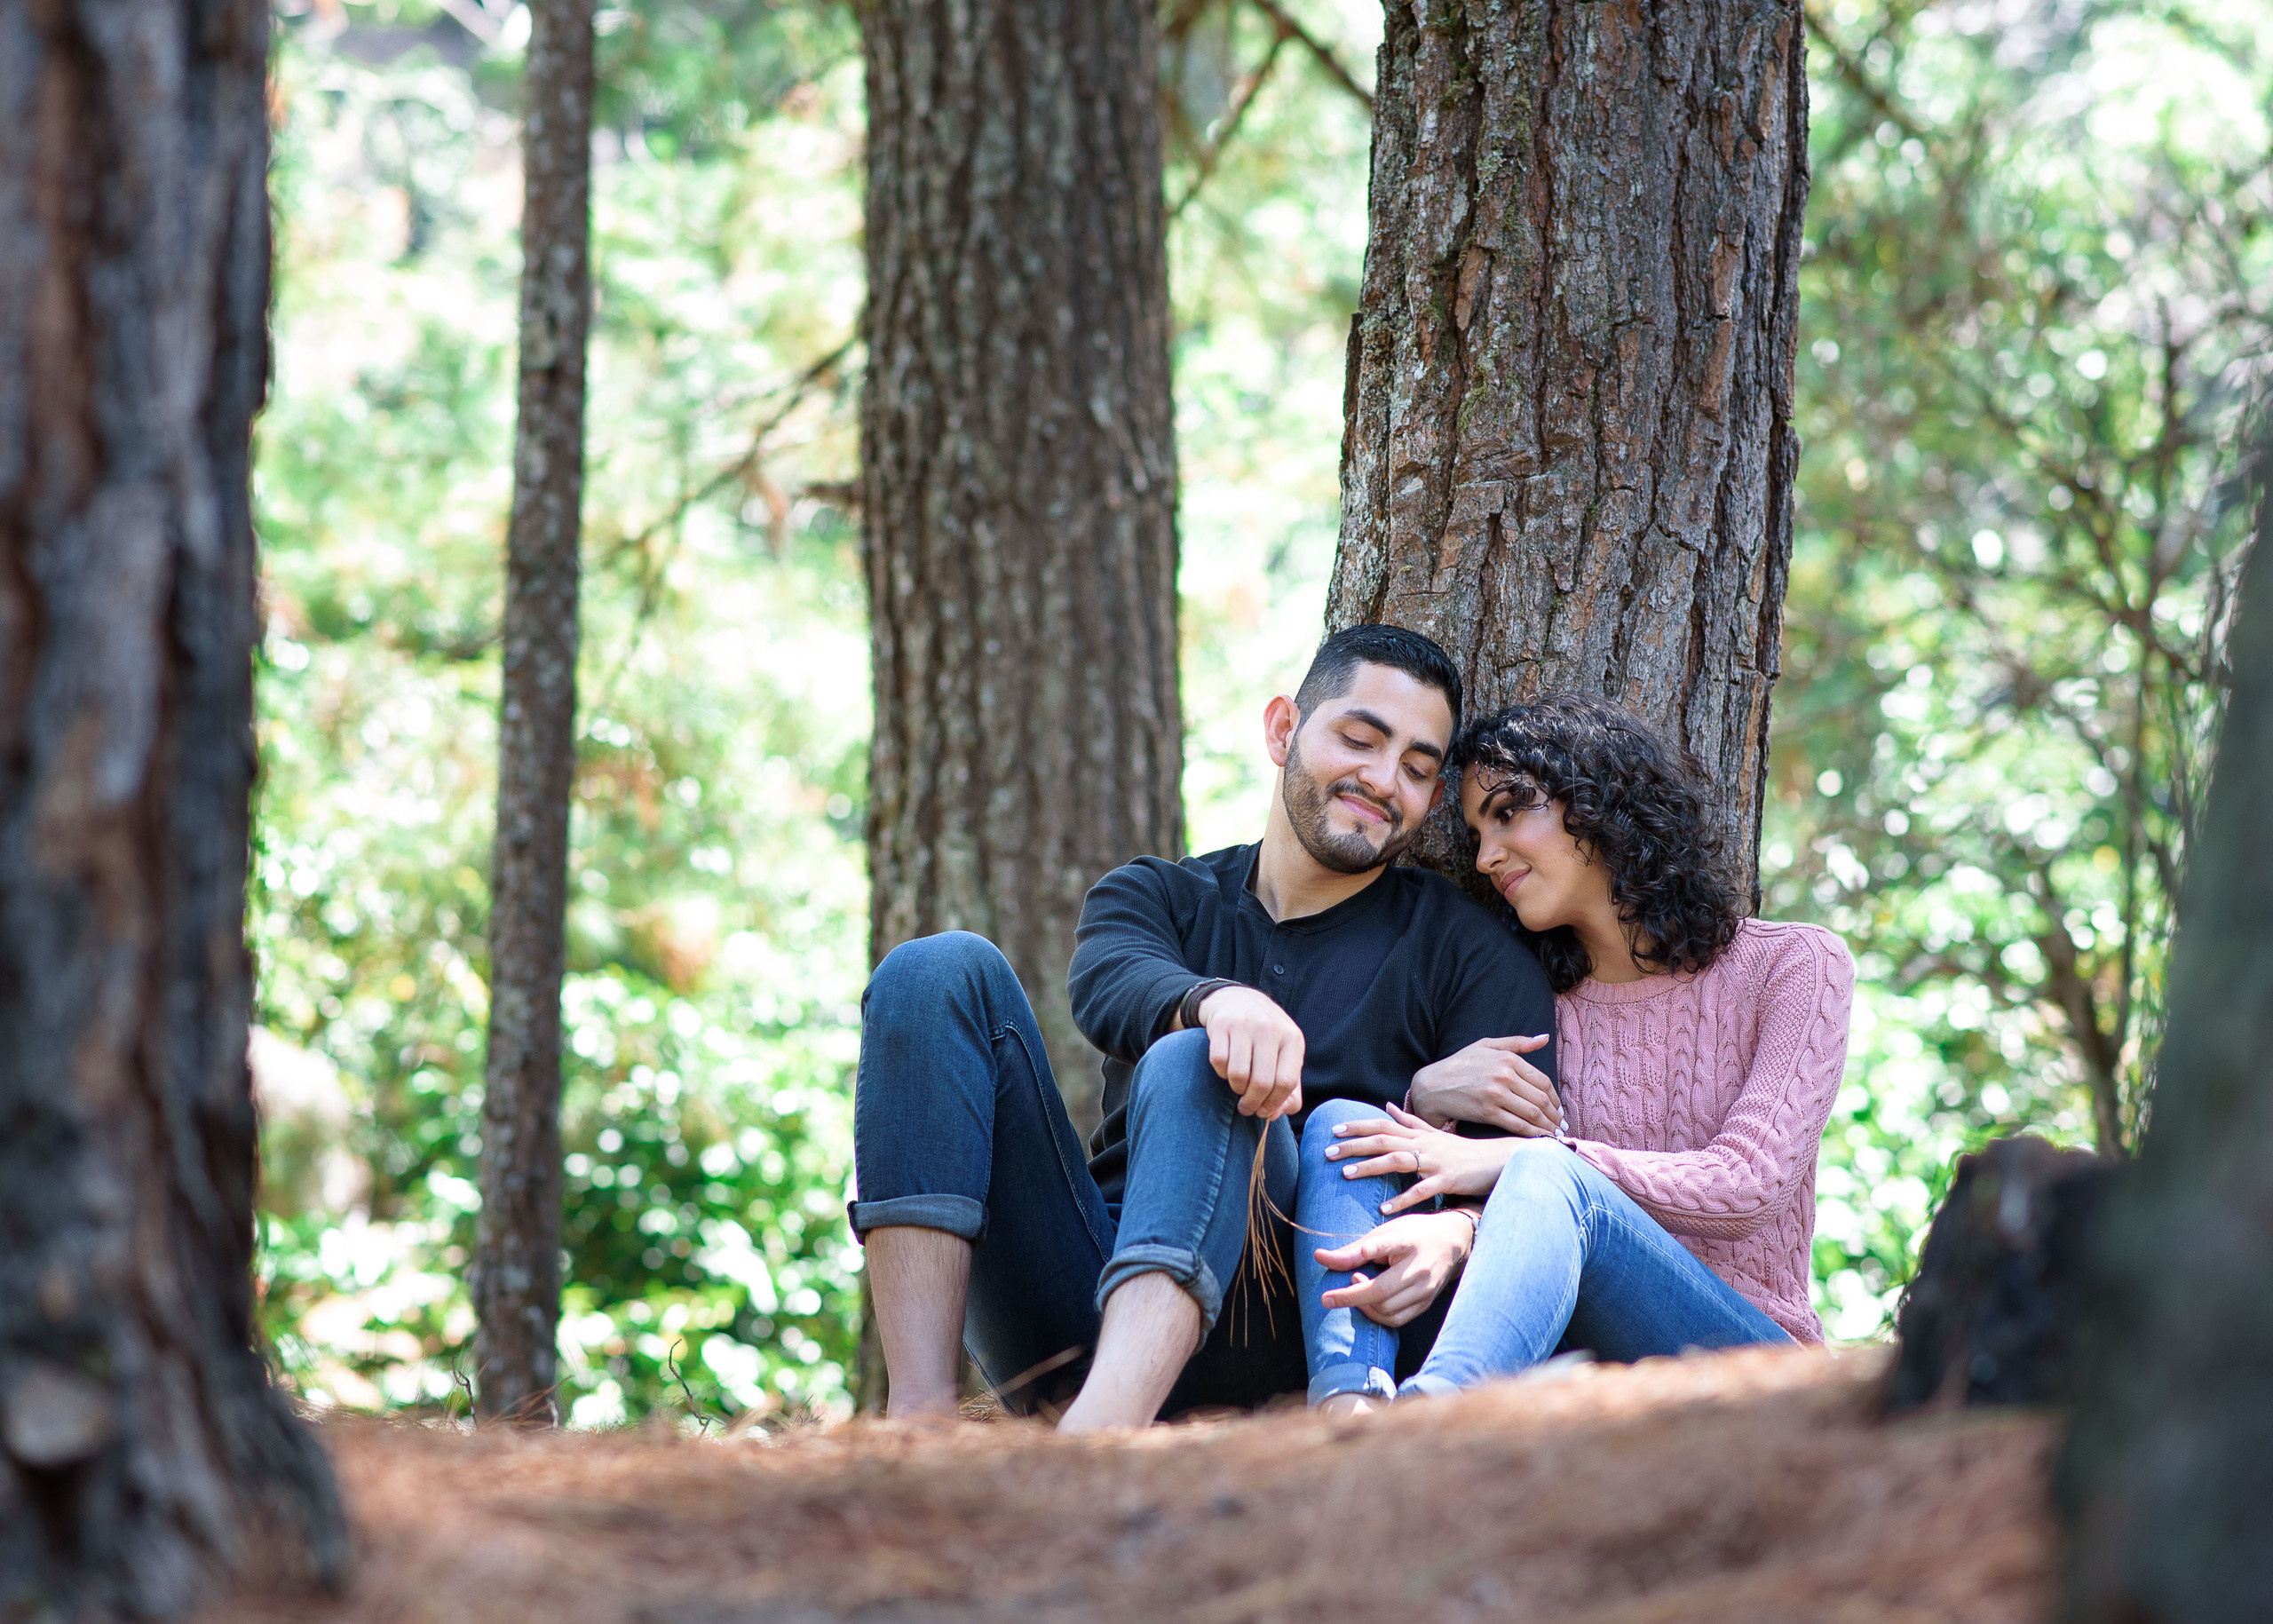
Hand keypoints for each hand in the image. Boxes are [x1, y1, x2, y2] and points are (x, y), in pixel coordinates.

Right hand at [1195, 985, 1303, 1119]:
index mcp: (1292, 1039)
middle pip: (1262, 1082)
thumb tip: (1275, 1113)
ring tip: (1238, 1087)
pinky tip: (1227, 1069)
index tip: (1264, 1111)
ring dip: (1236, 1089)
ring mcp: (1245, 1025)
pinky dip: (1221, 1073)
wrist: (1240, 1000)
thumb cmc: (1267, 1038)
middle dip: (1252, 1103)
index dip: (1274, 1103)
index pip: (1286, 1082)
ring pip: (1238, 1074)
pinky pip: (1219, 1062)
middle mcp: (1270, 1029)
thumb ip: (1289, 1090)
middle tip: (1246, 1108)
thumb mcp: (1285, 1057)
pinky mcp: (1221, 1024)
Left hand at [1313, 1211, 1473, 1327]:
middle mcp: (1419, 1268)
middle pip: (1383, 1291)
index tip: (1366, 1249)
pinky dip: (1377, 1315)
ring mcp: (1425, 1289)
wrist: (1452, 1242)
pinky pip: (1397, 1319)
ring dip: (1364, 1306)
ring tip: (1355, 1288)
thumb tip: (1318, 1257)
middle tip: (1327, 1298)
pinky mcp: (1426, 1303)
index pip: (1393, 1244)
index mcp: (1409, 1241)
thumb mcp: (1385, 1232)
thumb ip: (1353, 1249)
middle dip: (1351, 1298)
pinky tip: (1368, 1302)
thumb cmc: (1413, 1234)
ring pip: (1388, 1310)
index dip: (1378, 1248)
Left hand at [1325, 1102, 1521, 1213]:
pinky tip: (1384, 1210)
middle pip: (1383, 1140)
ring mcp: (1436, 1162)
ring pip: (1398, 1161)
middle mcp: (1424, 1144)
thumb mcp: (1435, 1133)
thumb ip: (1410, 1121)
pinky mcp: (1448, 1180)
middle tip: (1328, 1152)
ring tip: (1347, 1174)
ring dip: (1371, 1167)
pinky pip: (1422, 1190)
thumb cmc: (1464, 1150)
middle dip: (1354, 1145)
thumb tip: (1388, 1105)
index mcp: (1419, 1134)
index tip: (1334, 1129)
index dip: (1358, 1126)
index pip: (1383, 1125)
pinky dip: (1402, 1200)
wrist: (1499, 1160)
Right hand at [1406, 1034, 1559, 1135]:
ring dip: (1548, 1127)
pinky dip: (1533, 1134)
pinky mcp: (1488, 1112)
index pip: (1542, 1081)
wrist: (1433, 1085)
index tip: (1558, 1109)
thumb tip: (1545, 1038)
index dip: (1554, 1098)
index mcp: (1508, 1059)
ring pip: (1533, 1114)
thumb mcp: (1487, 1045)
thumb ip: (1518, 1043)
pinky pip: (1518, 1125)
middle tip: (1560, 1124)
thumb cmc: (1460, 1064)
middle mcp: (1504, 1075)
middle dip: (1554, 1115)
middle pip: (1541, 1099)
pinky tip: (1539, 1139)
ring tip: (1554, 1134)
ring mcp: (1496, 1095)